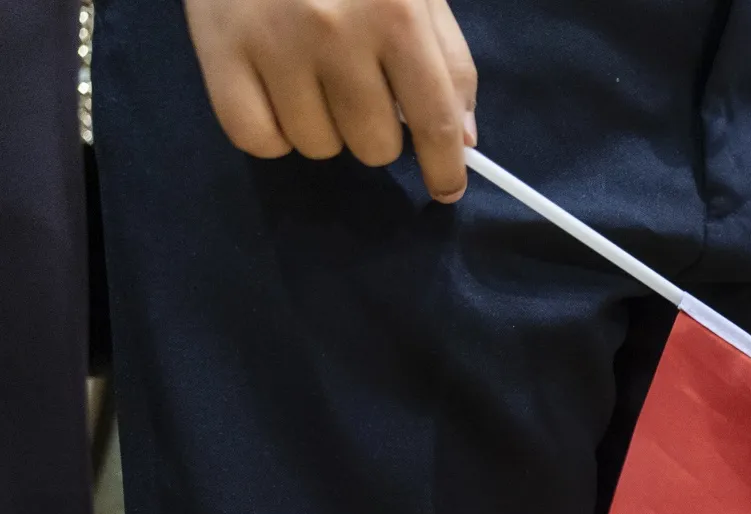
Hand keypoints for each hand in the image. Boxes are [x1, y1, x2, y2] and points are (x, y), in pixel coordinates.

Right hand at [185, 0, 478, 201]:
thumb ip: (448, 59)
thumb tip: (462, 138)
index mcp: (396, 15)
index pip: (434, 121)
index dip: (445, 169)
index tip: (446, 189)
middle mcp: (336, 33)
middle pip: (374, 146)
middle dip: (378, 133)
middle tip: (360, 92)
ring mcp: (274, 43)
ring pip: (317, 146)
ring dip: (325, 128)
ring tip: (313, 79)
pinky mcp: (218, 51)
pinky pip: (257, 139)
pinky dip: (272, 133)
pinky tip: (278, 95)